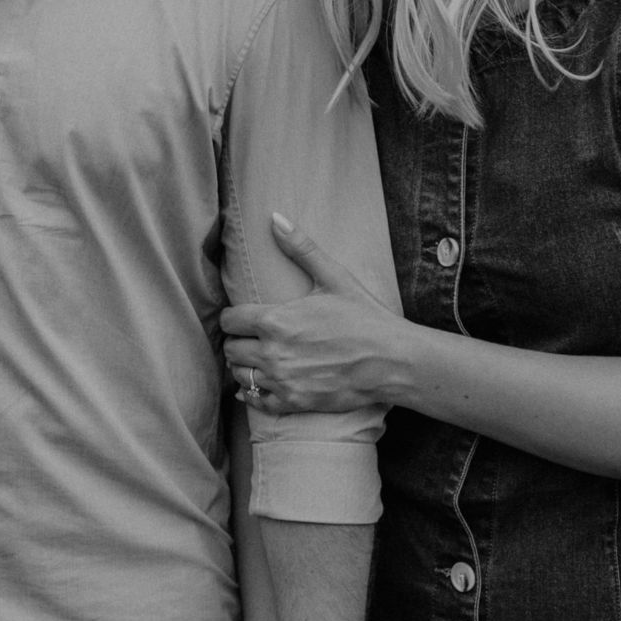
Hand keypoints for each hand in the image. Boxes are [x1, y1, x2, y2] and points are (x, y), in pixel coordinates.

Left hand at [221, 213, 404, 413]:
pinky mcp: (293, 402)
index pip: (229, 320)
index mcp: (276, 320)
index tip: (243, 317)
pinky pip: (256, 401)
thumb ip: (300, 248)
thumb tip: (274, 217)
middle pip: (230, 349)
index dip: (233, 317)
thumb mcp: (334, 278)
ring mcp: (282, 380)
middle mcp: (272, 352)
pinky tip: (262, 384)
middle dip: (237, 341)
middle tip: (251, 338)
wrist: (392, 360)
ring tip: (258, 359)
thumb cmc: (365, 317)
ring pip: (239, 376)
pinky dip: (254, 393)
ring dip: (244, 366)